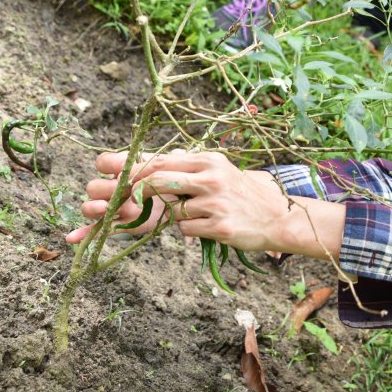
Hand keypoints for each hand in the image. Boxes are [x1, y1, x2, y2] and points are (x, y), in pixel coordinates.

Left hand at [66, 150, 292, 251]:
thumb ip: (187, 168)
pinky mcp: (220, 226)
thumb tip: (147, 167)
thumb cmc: (242, 195)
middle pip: (159, 182)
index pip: (162, 161)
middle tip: (129, 202)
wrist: (279, 216)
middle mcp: (211, 178)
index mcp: (208, 160)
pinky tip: (209, 227)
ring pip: (172, 211)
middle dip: (139, 193)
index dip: (134, 169)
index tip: (112, 174)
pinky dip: (190, 230)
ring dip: (176, 217)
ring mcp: (216, 203)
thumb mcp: (218, 171)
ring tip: (199, 215)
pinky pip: (186, 229)